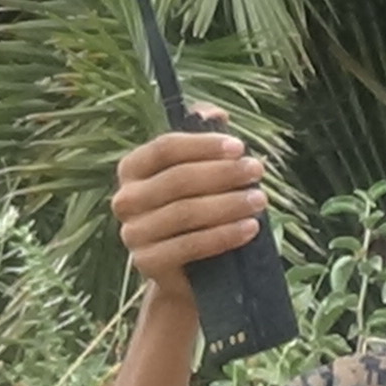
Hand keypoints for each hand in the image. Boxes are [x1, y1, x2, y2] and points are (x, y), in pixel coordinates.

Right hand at [110, 104, 267, 303]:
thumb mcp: (199, 175)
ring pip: (185, 212)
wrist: (187, 273)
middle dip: (223, 173)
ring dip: (228, 204)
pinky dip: (223, 236)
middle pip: (178, 179)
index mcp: (133, 169)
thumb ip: (203, 140)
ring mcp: (133, 233)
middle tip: (257, 171)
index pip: (165, 148)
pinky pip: (189, 246)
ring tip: (260, 200)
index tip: (239, 147)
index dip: (204, 145)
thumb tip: (215, 112)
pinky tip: (250, 228)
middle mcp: (126, 199)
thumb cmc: (195, 213)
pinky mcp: (147, 263)